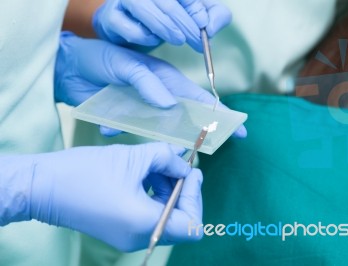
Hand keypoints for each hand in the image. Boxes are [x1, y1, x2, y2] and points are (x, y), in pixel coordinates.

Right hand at [0, 143, 202, 250]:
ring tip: (159, 163)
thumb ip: (167, 157)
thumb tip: (184, 163)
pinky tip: (146, 172)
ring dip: (168, 189)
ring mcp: (128, 236)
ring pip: (164, 216)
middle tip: (179, 164)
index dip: (196, 197)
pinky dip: (153, 194)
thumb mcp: (133, 157)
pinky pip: (148, 215)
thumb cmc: (84, 172)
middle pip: (180, 220)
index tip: (191, 172)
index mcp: (145, 225)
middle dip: (183, 190)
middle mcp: (140, 238)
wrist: (41, 186)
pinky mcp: (120, 229)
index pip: (192, 225)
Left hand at [54, 32, 246, 136]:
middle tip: (195, 154)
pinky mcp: (125, 118)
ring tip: (149, 143)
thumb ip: (147, 83)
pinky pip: (130, 131)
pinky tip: (104, 126)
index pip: (200, 99)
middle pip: (184, 120)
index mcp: (166, 80)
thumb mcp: (125, 65)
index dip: (220, 116)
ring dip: (154, 138)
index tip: (238, 132)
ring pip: (159, 130)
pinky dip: (119, 130)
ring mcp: (142, 109)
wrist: (69, 66)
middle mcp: (159, 96)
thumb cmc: (100, 57)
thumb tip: (169, 105)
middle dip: (193, 136)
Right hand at [92, 0, 231, 50]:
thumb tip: (211, 26)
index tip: (204, 28)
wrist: (127, 30)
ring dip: (164, 26)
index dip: (195, 9)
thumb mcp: (195, 16)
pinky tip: (152, 40)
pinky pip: (125, 25)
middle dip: (185, 23)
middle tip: (197, 42)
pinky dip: (142, 35)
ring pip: (143, 7)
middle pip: (167, 1)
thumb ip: (213, 16)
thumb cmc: (164, 20)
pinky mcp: (110, 18)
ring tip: (178, 40)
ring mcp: (125, 1)